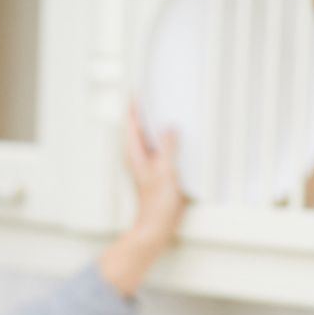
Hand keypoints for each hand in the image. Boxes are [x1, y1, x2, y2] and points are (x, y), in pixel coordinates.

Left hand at [124, 102, 185, 247]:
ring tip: (170, 107)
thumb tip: (170, 127)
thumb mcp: (165, 171)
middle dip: (148, 110)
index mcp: (135, 153)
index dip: (135, 104)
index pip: (132, 121)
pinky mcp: (160, 170)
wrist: (157, 227)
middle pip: (142, 127)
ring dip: (160, 124)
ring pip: (153, 137)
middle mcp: (140, 156)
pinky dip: (170, 139)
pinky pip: (164, 148)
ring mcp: (150, 163)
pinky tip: (181, 135)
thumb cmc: (156, 205)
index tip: (139, 87)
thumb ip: (168, 147)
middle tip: (157, 91)